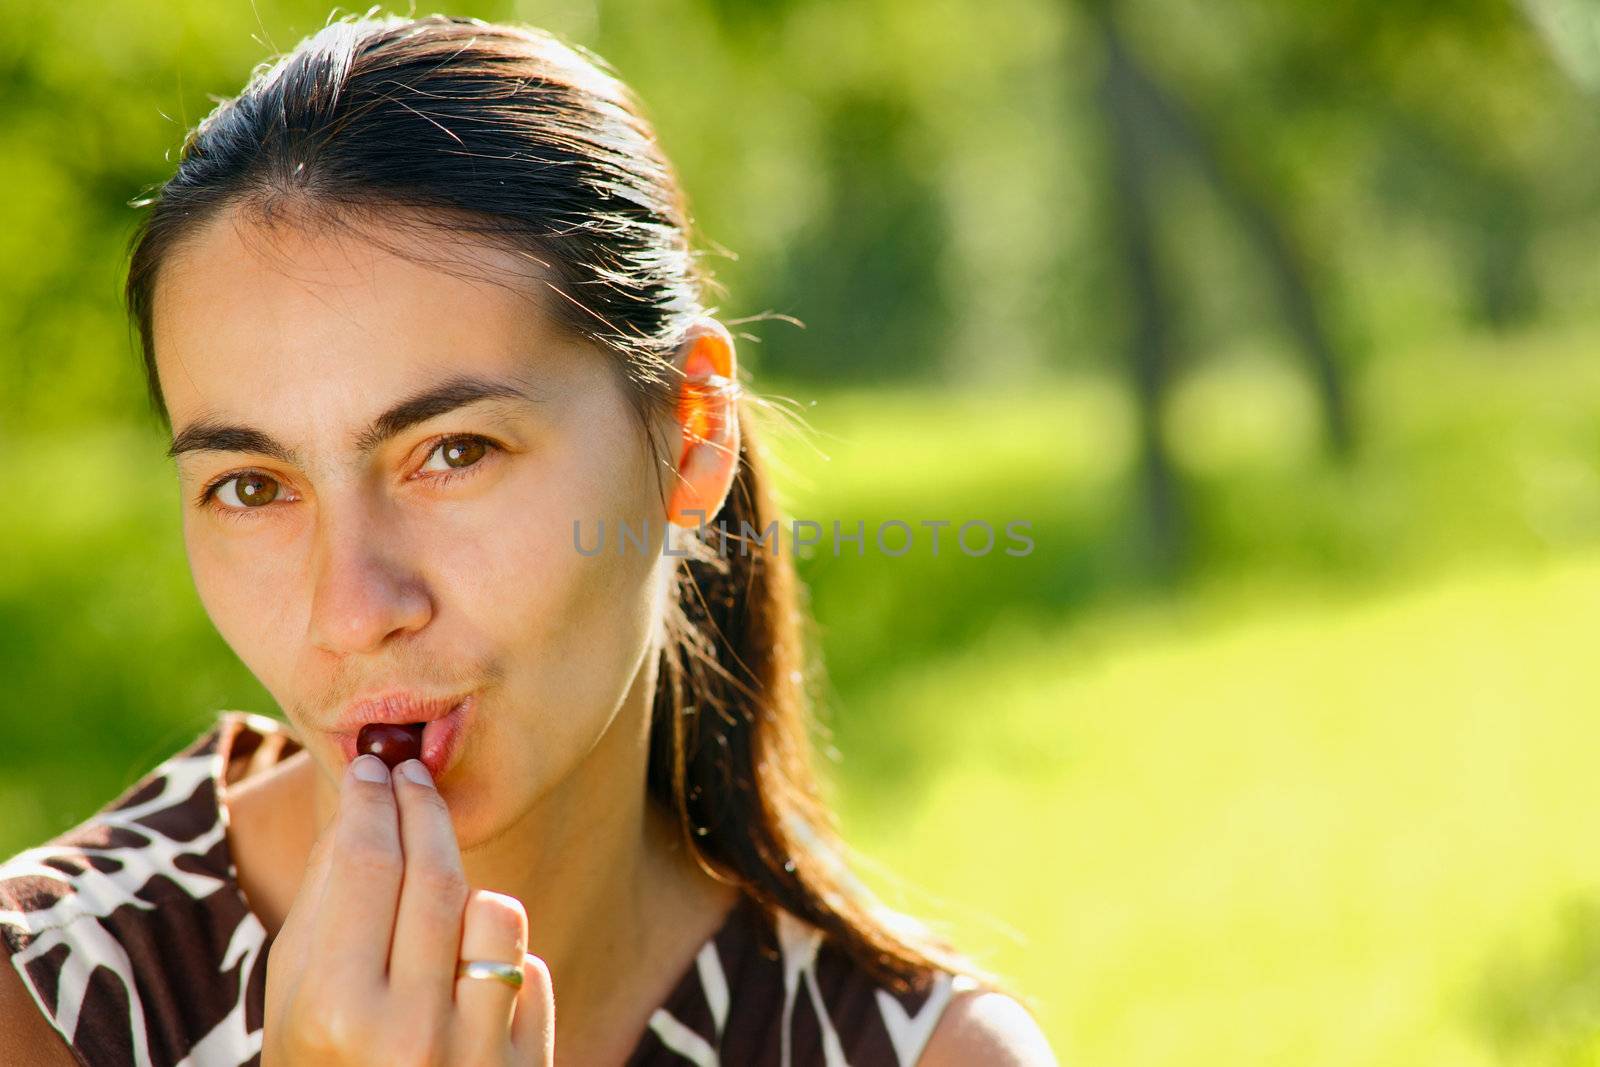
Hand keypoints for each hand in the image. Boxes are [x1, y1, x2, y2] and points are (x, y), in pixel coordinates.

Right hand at [262, 754, 555, 1064]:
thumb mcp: (295, 1001)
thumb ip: (328, 905)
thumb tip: (367, 800)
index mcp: (332, 1014)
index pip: (364, 867)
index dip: (373, 801)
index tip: (375, 766)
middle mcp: (407, 1035)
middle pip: (435, 875)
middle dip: (423, 811)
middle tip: (413, 777)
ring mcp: (475, 1058)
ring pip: (498, 912)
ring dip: (470, 897)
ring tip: (436, 917)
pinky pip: (531, 974)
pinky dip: (502, 967)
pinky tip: (465, 995)